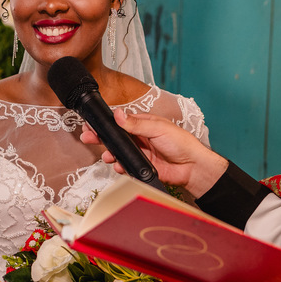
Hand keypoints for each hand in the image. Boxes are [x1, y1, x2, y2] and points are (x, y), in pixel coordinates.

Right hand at [79, 109, 229, 196]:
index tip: (92, 123)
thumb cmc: (180, 143)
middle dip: (100, 137)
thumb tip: (118, 114)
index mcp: (143, 124)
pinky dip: (120, 166)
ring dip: (110, 153)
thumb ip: (136, 124)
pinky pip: (125, 166)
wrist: (192, 167)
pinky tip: (119, 165)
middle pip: (114, 137)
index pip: (119, 121)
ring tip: (107, 155)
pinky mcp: (140, 167)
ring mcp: (139, 152)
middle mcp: (139, 138)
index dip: (105, 122)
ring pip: (117, 152)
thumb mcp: (157, 128)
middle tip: (88, 137)